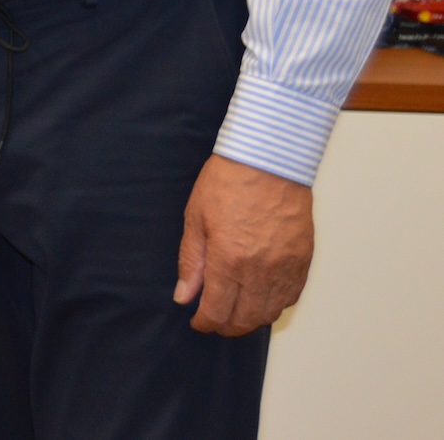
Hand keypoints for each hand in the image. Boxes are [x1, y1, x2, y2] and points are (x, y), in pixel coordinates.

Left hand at [174, 153, 314, 334]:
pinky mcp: (303, 261)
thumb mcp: (195, 219)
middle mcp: (260, 270)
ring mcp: (285, 268)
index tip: (198, 321)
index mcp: (228, 260)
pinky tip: (261, 298)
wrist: (268, 161)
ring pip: (270, 313)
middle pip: (245, 319)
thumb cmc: (228, 183)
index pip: (217, 310)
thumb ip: (190, 262)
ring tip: (235, 312)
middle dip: (227, 326)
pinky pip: (291, 297)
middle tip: (214, 321)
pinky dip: (275, 305)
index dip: (205, 322)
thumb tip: (184, 295)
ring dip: (251, 320)